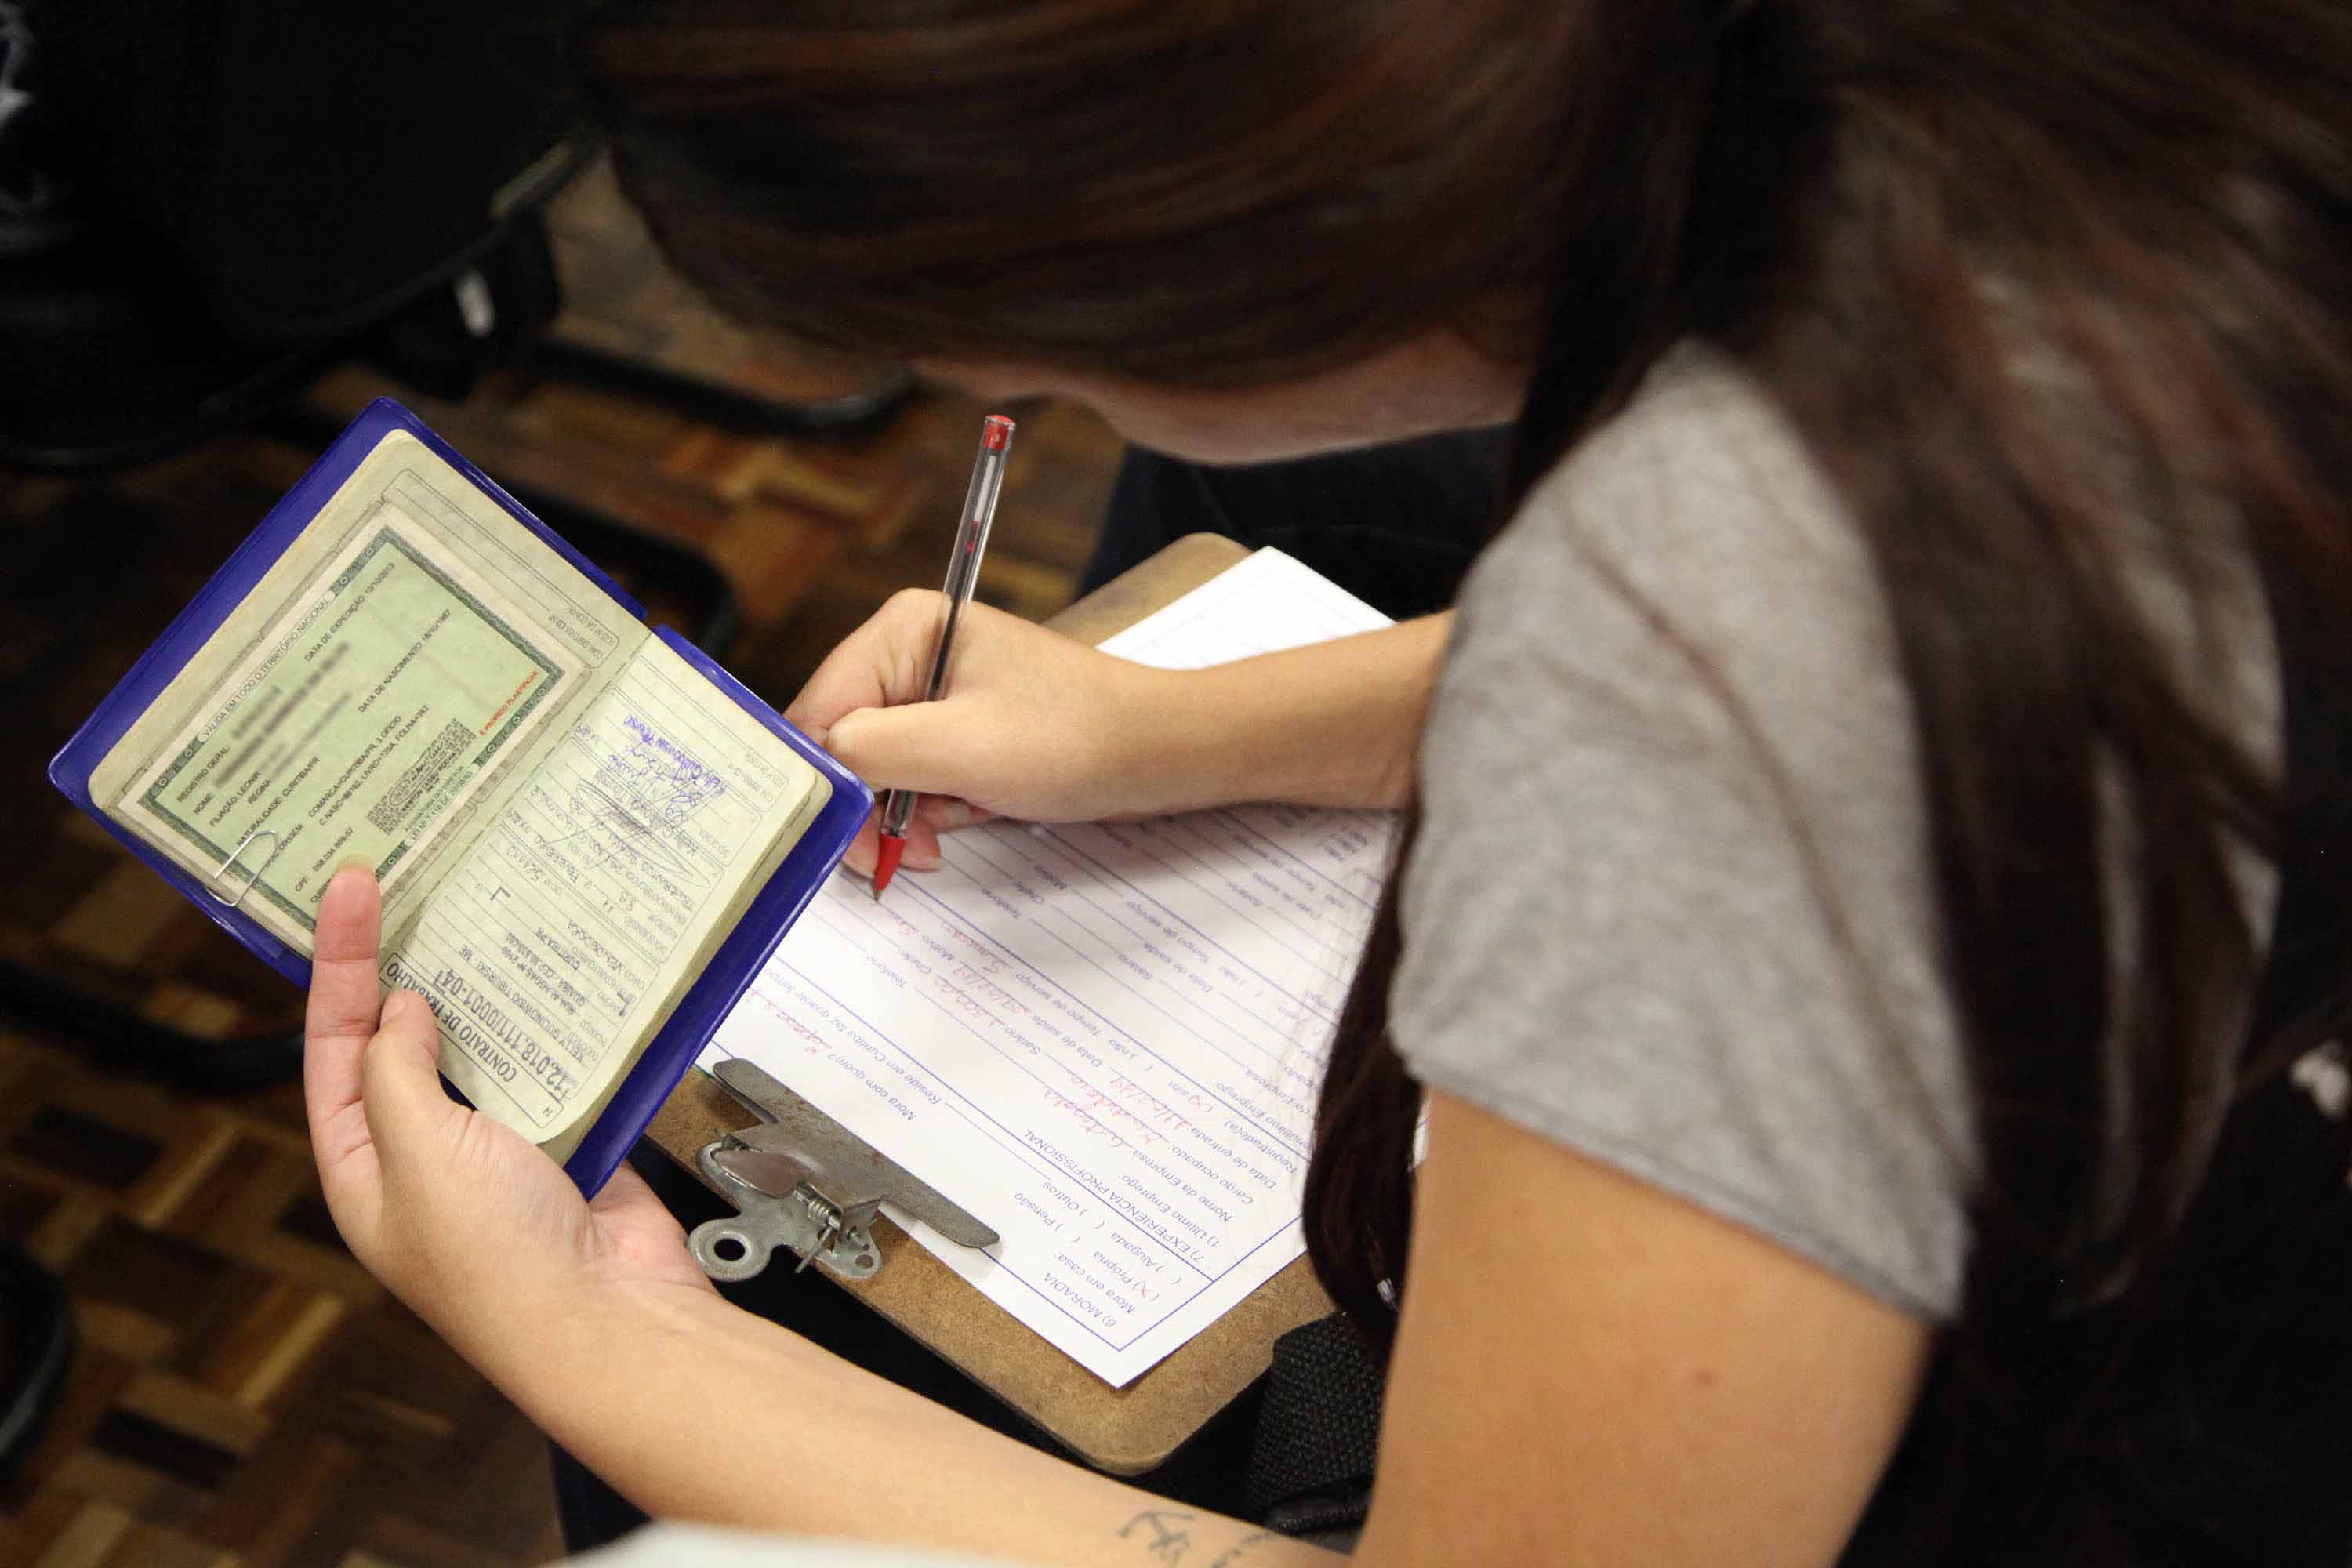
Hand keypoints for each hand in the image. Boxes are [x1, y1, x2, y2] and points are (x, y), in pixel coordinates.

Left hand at [302, 865, 714, 1378]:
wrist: (609, 1316)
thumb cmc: (499, 1260)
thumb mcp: (417, 1153)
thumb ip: (396, 1073)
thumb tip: (398, 1010)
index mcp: (366, 1168)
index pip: (333, 1049)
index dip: (340, 967)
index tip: (350, 892)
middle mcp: (426, 1155)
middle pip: (404, 1040)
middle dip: (406, 965)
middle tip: (411, 881)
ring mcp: (500, 1146)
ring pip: (484, 1045)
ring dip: (485, 988)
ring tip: (483, 910)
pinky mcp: (570, 1138)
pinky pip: (554, 1064)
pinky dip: (555, 1021)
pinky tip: (556, 972)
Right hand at [786, 589, 1188, 875]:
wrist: (1158, 754)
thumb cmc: (1077, 737)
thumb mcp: (959, 747)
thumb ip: (868, 751)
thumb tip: (811, 766)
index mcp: (904, 629)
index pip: (819, 709)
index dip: (820, 779)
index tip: (839, 836)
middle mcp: (913, 651)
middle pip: (843, 744)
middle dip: (871, 803)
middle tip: (898, 851)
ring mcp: (937, 691)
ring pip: (879, 770)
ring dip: (910, 813)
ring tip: (955, 823)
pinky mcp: (961, 728)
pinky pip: (918, 779)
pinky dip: (939, 809)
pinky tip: (977, 810)